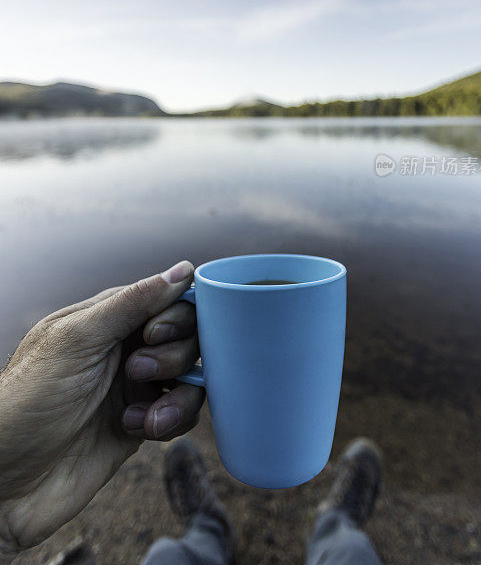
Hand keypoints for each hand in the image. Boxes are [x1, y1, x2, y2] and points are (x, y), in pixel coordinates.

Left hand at [0, 260, 204, 559]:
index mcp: (108, 319)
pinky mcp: (142, 424)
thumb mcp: (78, 339)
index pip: (166, 299)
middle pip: (187, 337)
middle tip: (138, 372)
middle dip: (174, 356)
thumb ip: (133, 302)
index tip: (155, 334)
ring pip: (191, 377)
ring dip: (177, 395)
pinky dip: (171, 422)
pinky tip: (137, 429)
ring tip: (142, 414)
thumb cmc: (28, 401)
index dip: (175, 315)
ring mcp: (135, 388)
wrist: (7, 482)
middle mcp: (125, 349)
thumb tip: (183, 270)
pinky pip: (183, 414)